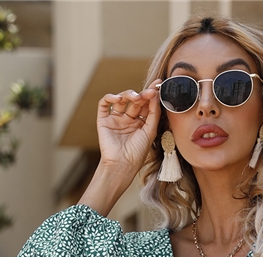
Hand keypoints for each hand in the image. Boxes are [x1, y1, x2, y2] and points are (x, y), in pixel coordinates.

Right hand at [79, 83, 160, 215]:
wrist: (121, 165)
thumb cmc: (137, 153)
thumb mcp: (150, 131)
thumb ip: (153, 112)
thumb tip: (156, 94)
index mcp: (140, 123)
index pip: (145, 105)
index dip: (151, 94)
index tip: (158, 84)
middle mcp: (128, 120)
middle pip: (134, 101)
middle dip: (142, 95)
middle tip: (148, 92)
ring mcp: (116, 119)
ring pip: (121, 99)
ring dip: (128, 94)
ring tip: (135, 97)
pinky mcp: (104, 120)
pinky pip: (104, 104)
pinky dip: (109, 97)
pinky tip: (117, 98)